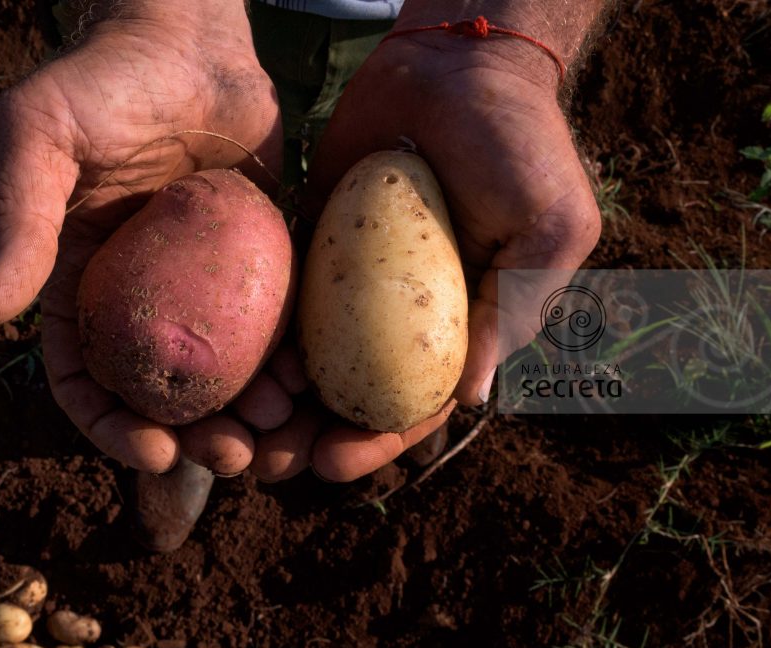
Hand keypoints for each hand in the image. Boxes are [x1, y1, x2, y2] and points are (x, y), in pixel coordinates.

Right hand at [0, 3, 284, 472]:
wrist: (188, 35)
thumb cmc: (103, 81)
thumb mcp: (39, 139)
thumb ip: (12, 221)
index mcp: (77, 285)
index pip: (85, 379)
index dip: (113, 428)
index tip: (156, 453)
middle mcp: (139, 296)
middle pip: (165, 393)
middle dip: (198, 439)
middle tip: (237, 458)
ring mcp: (203, 285)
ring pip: (226, 375)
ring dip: (252, 417)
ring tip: (282, 434)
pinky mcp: (257, 264)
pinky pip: (274, 327)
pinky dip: (289, 363)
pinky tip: (311, 381)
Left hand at [252, 28, 600, 481]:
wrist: (460, 60)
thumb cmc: (521, 144)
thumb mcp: (547, 227)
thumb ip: (513, 308)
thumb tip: (472, 398)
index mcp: (459, 325)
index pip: (415, 403)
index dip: (376, 442)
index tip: (333, 463)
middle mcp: (400, 316)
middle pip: (347, 395)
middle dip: (306, 435)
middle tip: (264, 460)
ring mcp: (350, 283)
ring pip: (304, 359)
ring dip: (269, 400)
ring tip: (229, 426)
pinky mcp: (311, 243)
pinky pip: (278, 295)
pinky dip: (254, 332)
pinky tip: (224, 358)